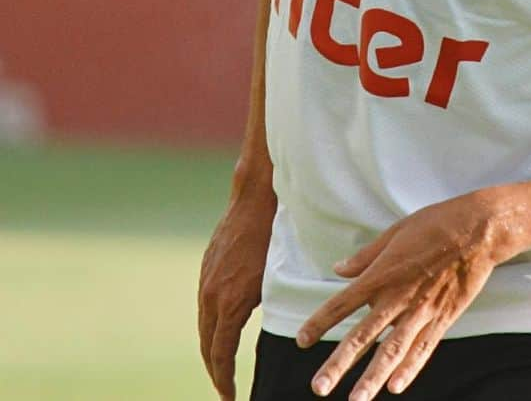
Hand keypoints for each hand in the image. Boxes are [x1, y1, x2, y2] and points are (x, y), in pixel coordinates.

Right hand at [198, 181, 276, 399]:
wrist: (254, 200)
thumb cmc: (273, 237)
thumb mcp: (275, 278)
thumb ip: (270, 307)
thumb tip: (277, 333)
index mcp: (230, 303)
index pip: (220, 355)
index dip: (225, 380)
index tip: (231, 397)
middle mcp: (211, 295)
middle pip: (207, 345)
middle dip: (215, 371)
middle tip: (226, 389)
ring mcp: (205, 281)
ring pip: (203, 326)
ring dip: (210, 349)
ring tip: (222, 365)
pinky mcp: (205, 268)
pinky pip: (203, 305)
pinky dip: (209, 324)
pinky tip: (219, 329)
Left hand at [296, 189, 514, 400]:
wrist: (479, 230)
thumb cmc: (436, 223)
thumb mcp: (396, 231)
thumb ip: (366, 255)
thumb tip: (338, 269)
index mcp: (382, 273)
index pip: (343, 303)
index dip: (320, 322)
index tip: (301, 340)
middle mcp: (398, 297)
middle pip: (362, 336)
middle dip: (338, 364)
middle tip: (318, 387)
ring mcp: (421, 311)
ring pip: (392, 351)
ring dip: (372, 378)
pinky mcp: (443, 318)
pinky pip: (423, 349)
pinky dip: (409, 369)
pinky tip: (396, 387)